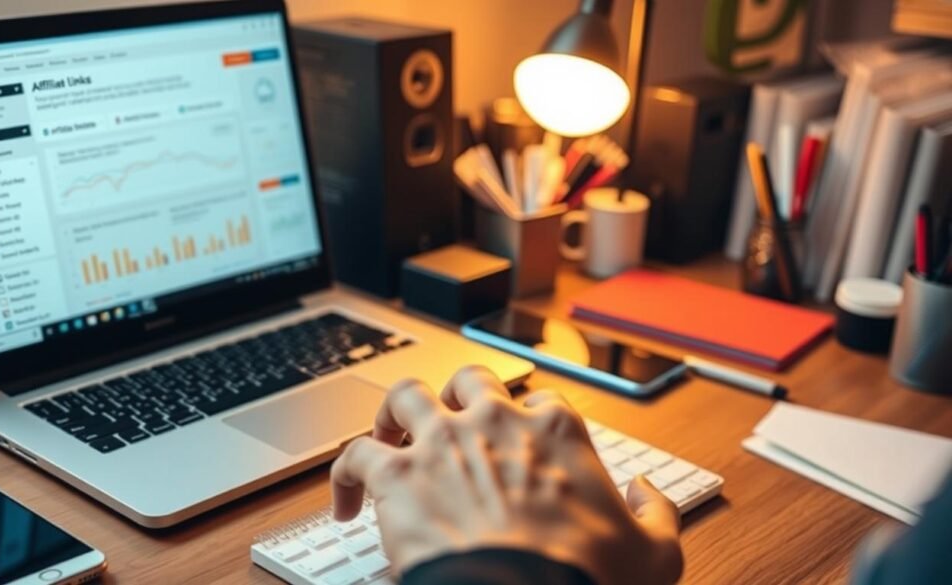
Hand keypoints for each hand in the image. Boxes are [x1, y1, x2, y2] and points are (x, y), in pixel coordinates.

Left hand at [330, 365, 682, 584]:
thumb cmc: (586, 579)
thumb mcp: (654, 553)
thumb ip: (656, 514)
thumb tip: (648, 494)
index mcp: (556, 430)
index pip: (540, 401)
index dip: (528, 420)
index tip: (522, 443)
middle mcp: (495, 421)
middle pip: (468, 380)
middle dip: (457, 395)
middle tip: (447, 421)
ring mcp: (441, 442)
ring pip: (404, 396)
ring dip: (393, 412)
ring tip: (387, 435)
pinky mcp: (396, 474)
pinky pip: (355, 456)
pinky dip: (344, 475)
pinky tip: (345, 502)